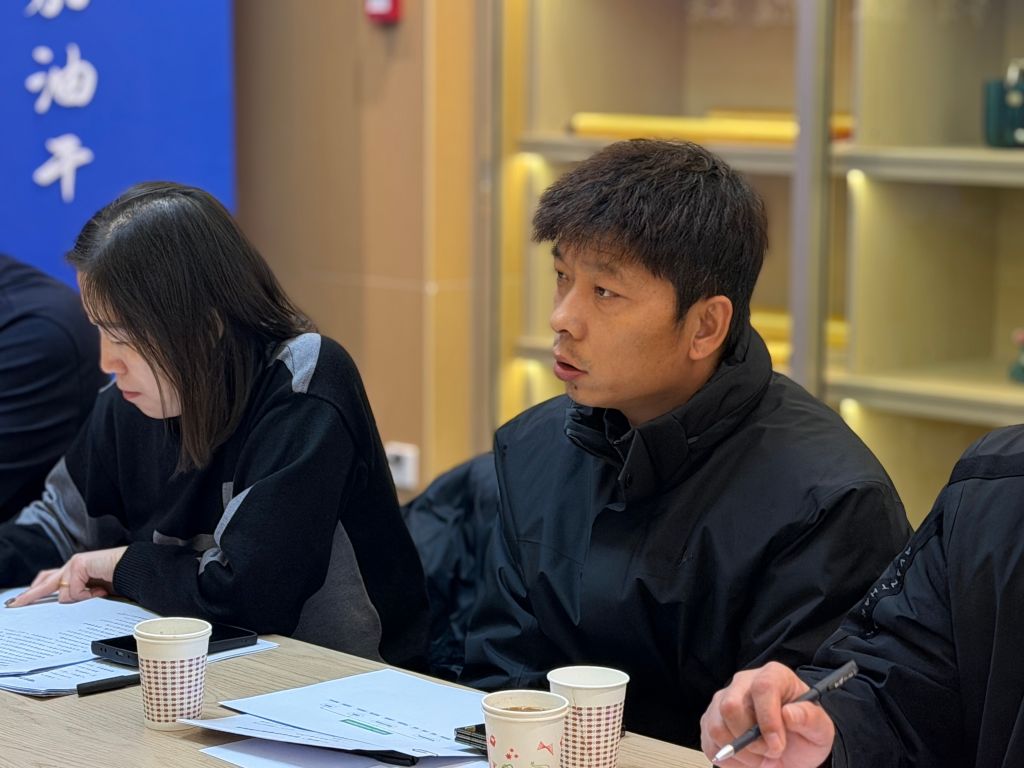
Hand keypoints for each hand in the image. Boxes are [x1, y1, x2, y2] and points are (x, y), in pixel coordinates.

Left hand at [4, 546, 128, 607]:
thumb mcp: (94, 592)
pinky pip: (73, 590)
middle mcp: (71, 566)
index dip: (34, 591)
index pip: (49, 580)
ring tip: (98, 593)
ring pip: (61, 592)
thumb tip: (65, 602)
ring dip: (78, 598)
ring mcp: (74, 564)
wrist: (135, 569)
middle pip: (43, 582)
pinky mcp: (78, 564)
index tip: (21, 601)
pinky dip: (86, 594)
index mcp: (75, 572)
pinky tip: (100, 590)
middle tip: (16, 605)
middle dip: (30, 595)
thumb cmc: (120, 580)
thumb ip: (79, 595)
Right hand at [700, 662, 835, 767]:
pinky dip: (730, 759)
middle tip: (772, 752)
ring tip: (761, 755)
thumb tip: (789, 713)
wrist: (791, 748)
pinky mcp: (710, 720)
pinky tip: (748, 757)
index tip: (778, 744)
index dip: (768, 718)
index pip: (762, 687)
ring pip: (717, 727)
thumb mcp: (819, 729)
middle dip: (752, 740)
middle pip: (731, 706)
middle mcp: (743, 683)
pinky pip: (710, 743)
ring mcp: (722, 700)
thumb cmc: (804, 733)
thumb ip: (810, 718)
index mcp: (772, 675)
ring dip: (742, 752)